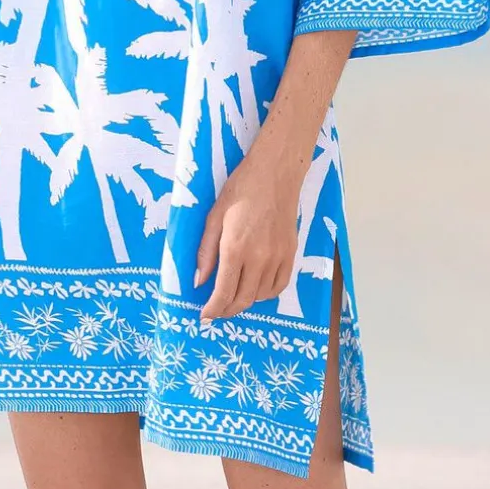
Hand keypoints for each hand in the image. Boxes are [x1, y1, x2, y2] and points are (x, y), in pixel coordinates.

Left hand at [195, 138, 305, 320]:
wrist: (276, 173)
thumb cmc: (241, 188)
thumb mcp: (214, 216)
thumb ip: (206, 251)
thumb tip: (199, 281)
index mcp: (235, 248)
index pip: (223, 292)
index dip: (213, 309)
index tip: (204, 316)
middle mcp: (259, 258)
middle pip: (243, 299)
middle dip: (227, 310)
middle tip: (216, 311)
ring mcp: (278, 257)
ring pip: (261, 296)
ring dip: (245, 302)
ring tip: (234, 296)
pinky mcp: (291, 253)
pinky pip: (280, 286)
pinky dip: (266, 293)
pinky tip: (256, 288)